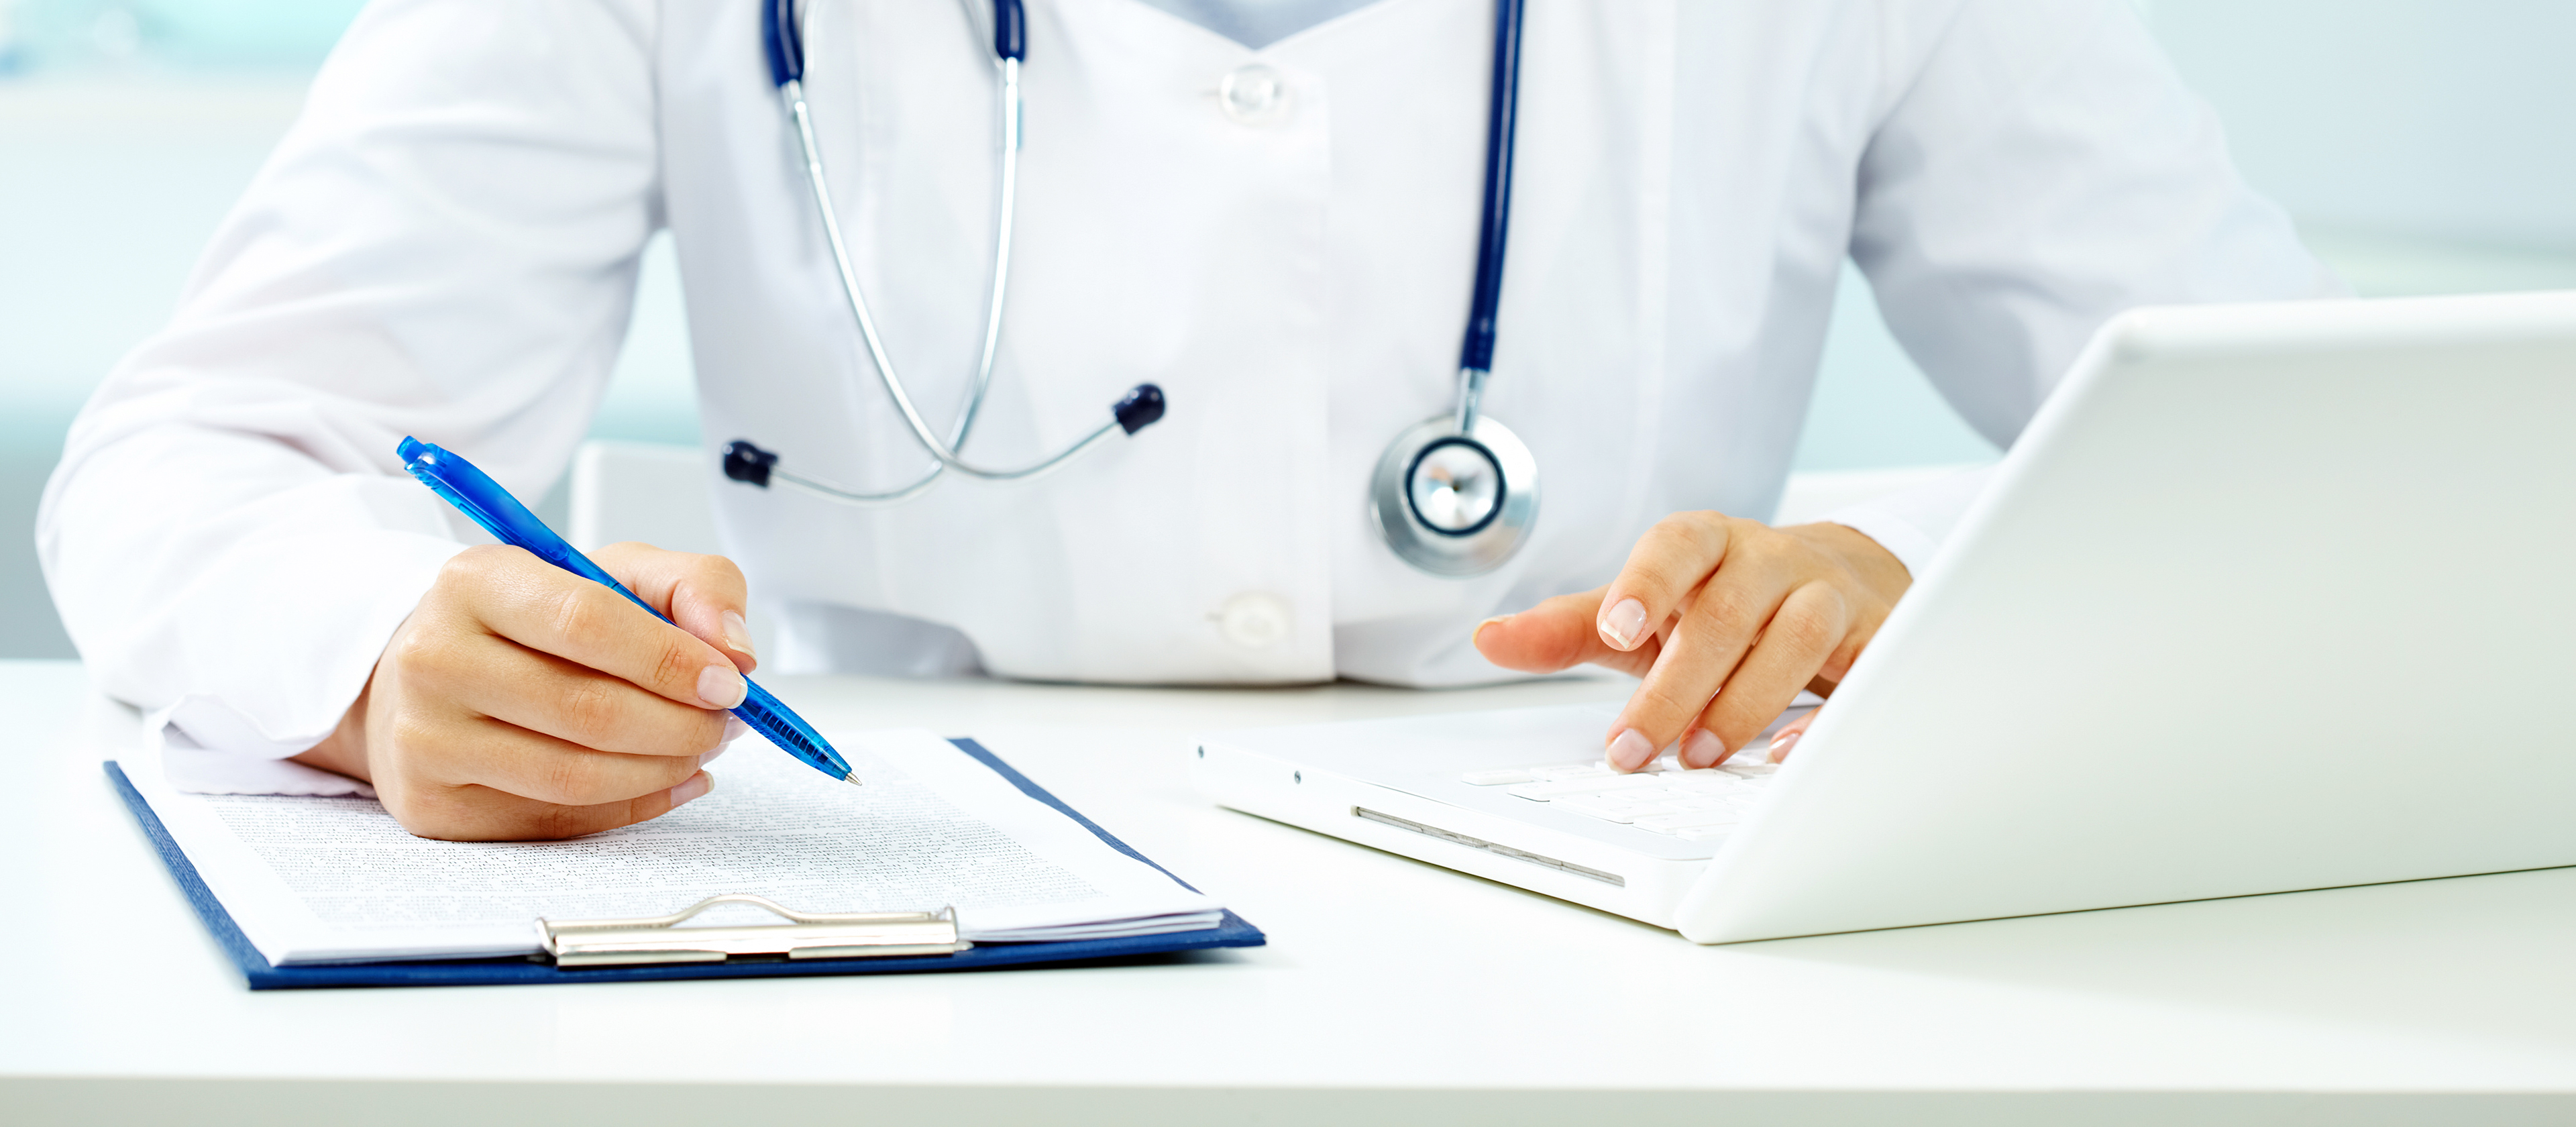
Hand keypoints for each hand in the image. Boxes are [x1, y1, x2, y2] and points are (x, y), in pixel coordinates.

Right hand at [293, 542, 760, 839]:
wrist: (434, 673)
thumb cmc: (535, 621)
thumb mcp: (615, 573)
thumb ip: (694, 587)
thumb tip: (737, 652)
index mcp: (475, 582)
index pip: (587, 623)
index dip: (671, 660)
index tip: (730, 682)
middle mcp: (434, 659)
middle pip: (586, 709)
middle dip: (680, 724)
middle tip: (726, 723)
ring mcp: (426, 739)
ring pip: (574, 775)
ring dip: (663, 769)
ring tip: (700, 749)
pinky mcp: (435, 805)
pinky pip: (558, 821)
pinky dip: (634, 805)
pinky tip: (670, 780)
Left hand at [1473, 514, 1907, 770]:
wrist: (1840, 580)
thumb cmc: (1724, 602)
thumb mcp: (1644, 610)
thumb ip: (1570, 627)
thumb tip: (1491, 639)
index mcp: (1708, 543)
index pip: (1676, 545)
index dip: (1647, 582)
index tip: (1616, 629)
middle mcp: (1770, 560)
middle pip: (1727, 610)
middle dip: (1676, 684)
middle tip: (1635, 745)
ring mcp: (1830, 595)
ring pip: (1797, 635)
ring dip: (1743, 700)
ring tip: (1698, 754)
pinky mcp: (1877, 638)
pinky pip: (1863, 673)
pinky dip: (1824, 717)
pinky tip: (1784, 754)